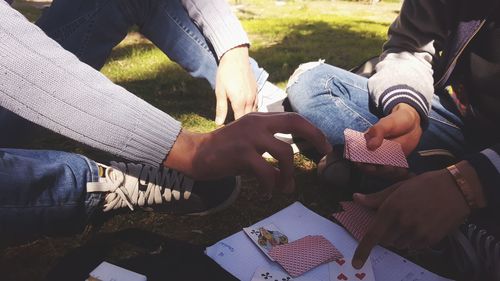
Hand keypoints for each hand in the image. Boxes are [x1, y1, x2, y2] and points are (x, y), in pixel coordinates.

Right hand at [165, 112, 331, 193]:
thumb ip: (268, 154)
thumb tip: (286, 175)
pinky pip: (267, 173)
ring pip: (285, 153)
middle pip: (295, 122)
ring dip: (290, 175)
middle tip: (324, 154)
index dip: (312, 129)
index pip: (293, 117)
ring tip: (285, 188)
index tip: (323, 144)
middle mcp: (257, 122)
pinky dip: (272, 186)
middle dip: (315, 137)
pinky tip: (268, 194)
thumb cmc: (224, 152)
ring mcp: (250, 137)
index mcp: (260, 118)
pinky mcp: (242, 154)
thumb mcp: (249, 147)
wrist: (196, 154)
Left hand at [215, 45, 256, 124]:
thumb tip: (219, 124)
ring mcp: (255, 95)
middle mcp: (250, 100)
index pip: (239, 122)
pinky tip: (248, 113)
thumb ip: (221, 109)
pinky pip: (257, 105)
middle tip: (237, 132)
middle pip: (248, 119)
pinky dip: (253, 111)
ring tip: (243, 125)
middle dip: (243, 127)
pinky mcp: (257, 91)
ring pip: (254, 113)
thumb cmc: (225, 73)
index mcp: (239, 102)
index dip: (235, 129)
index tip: (230, 133)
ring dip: (249, 119)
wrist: (236, 57)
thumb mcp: (220, 91)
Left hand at [351, 168, 470, 268]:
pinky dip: (412, 239)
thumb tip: (356, 198)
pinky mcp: (430, 240)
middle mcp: (402, 224)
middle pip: (385, 241)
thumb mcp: (398, 187)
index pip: (372, 235)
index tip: (356, 263)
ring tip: (410, 219)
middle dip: (385, 233)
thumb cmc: (424, 185)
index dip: (362, 251)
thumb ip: (376, 198)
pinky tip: (420, 225)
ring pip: (399, 244)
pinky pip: (413, 246)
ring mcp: (417, 233)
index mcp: (391, 209)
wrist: (456, 189)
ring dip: (399, 237)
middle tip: (395, 219)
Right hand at [356, 103, 421, 179]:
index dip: (359, 164)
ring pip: (382, 171)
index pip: (357, 155)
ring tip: (399, 169)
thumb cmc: (396, 120)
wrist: (412, 123)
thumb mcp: (386, 123)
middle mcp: (372, 153)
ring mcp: (383, 158)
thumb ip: (377, 132)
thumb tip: (369, 146)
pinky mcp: (394, 162)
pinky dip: (399, 174)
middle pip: (369, 167)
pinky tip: (407, 173)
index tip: (369, 166)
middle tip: (388, 167)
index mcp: (365, 143)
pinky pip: (394, 172)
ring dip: (389, 173)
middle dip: (378, 171)